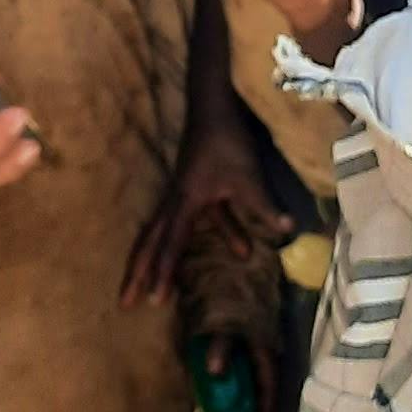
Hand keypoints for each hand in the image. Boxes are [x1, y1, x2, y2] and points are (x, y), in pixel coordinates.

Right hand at [124, 116, 294, 305]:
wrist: (213, 109)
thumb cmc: (227, 141)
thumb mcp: (248, 176)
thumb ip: (263, 205)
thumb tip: (287, 230)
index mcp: (186, 201)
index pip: (171, 244)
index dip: (163, 272)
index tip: (155, 300)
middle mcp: (175, 202)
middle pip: (149, 243)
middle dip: (137, 273)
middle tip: (124, 302)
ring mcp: (178, 196)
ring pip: (157, 235)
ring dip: (150, 259)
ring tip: (141, 285)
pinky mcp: (188, 191)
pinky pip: (177, 224)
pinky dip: (181, 242)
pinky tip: (215, 255)